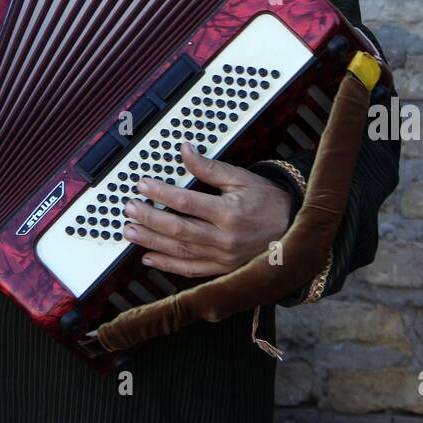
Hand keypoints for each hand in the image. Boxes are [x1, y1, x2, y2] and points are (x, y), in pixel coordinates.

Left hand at [121, 142, 293, 277]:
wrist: (294, 229)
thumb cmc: (268, 202)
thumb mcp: (242, 178)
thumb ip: (210, 168)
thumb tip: (185, 151)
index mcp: (229, 213)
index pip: (186, 203)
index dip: (161, 193)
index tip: (143, 185)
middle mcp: (224, 239)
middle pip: (178, 230)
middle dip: (149, 219)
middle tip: (128, 209)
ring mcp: (222, 258)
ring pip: (180, 251)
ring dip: (151, 242)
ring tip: (129, 231)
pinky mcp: (222, 270)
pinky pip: (190, 270)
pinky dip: (167, 265)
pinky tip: (149, 258)